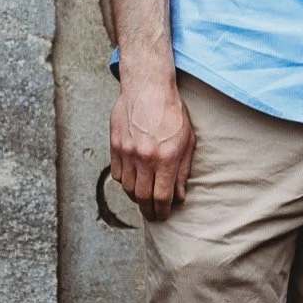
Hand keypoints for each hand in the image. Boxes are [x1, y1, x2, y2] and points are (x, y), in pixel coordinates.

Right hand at [110, 69, 194, 221]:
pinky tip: (134, 182)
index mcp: (165, 157)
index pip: (161, 196)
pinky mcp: (115, 146)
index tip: (164, 215)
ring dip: (136, 198)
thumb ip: (182, 170)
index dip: (163, 210)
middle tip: (153, 215)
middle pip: (142, 197)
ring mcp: (126, 152)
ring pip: (128, 188)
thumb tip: (179, 196)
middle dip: (149, 210)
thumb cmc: (171, 111)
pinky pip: (118, 174)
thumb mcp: (187, 140)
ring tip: (144, 200)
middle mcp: (144, 158)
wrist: (147, 87)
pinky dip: (125, 183)